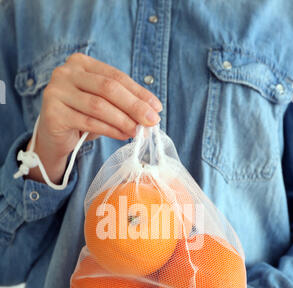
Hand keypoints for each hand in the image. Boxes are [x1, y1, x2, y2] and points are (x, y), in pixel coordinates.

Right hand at [26, 53, 161, 182]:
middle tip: (152, 121)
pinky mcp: (53, 113)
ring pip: (99, 106)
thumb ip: (123, 103)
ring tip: (138, 132)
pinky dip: (110, 130)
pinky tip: (123, 135)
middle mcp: (65, 72)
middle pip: (108, 88)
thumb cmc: (81, 118)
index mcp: (80, 63)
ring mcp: (56, 91)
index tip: (157, 108)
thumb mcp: (103, 105)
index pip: (116, 76)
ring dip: (123, 120)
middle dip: (134, 106)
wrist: (54, 138)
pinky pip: (88, 122)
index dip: (139, 92)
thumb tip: (151, 113)